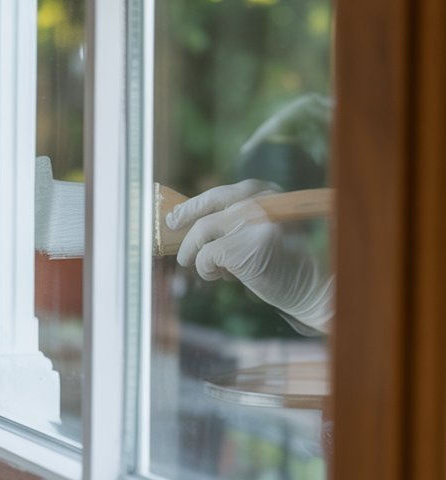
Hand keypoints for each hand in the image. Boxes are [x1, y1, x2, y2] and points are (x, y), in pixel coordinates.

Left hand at [167, 180, 333, 332]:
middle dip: (184, 219)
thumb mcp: (257, 230)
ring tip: (210, 270)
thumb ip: (233, 219)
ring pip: (202, 232)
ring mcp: (253, 221)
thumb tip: (184, 220)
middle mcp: (260, 201)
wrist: (309, 286)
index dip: (193, 205)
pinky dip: (206, 270)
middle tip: (171, 228)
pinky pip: (206, 256)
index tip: (175, 216)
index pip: (221, 194)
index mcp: (266, 193)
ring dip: (195, 253)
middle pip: (208, 208)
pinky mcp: (245, 246)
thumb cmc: (279, 260)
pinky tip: (224, 278)